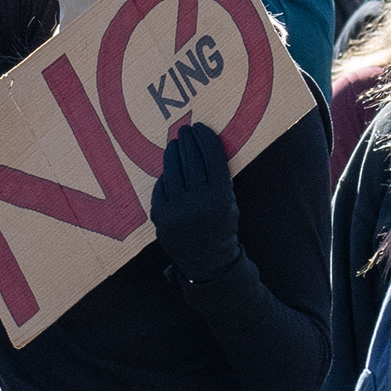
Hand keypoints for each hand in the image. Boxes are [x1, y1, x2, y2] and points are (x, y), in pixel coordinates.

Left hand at [151, 119, 244, 281]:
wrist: (207, 263)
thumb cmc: (222, 227)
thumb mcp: (231, 202)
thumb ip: (219, 178)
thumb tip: (203, 145)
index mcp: (221, 198)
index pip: (212, 157)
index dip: (206, 139)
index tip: (201, 127)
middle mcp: (199, 203)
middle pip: (191, 161)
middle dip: (188, 141)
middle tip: (185, 130)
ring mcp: (177, 210)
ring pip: (172, 171)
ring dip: (173, 153)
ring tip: (175, 144)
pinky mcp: (160, 216)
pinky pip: (161, 187)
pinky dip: (165, 177)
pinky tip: (168, 170)